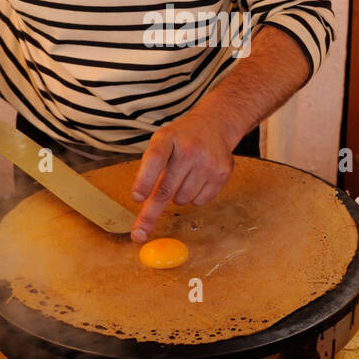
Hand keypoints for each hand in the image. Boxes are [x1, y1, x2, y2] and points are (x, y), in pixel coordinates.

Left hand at [129, 111, 240, 243]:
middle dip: (150, 215)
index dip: (145, 180)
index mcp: (167, 138)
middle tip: (139, 234)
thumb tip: (142, 202)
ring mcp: (207, 161)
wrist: (215, 124)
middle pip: (166, 189)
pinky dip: (194, 198)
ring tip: (183, 177)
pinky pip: (199, 202)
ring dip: (177, 197)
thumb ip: (151, 167)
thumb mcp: (162, 142)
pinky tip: (197, 179)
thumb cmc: (181, 139)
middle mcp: (188, 149)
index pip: (154, 159)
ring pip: (182, 200)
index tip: (137, 198)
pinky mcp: (222, 173)